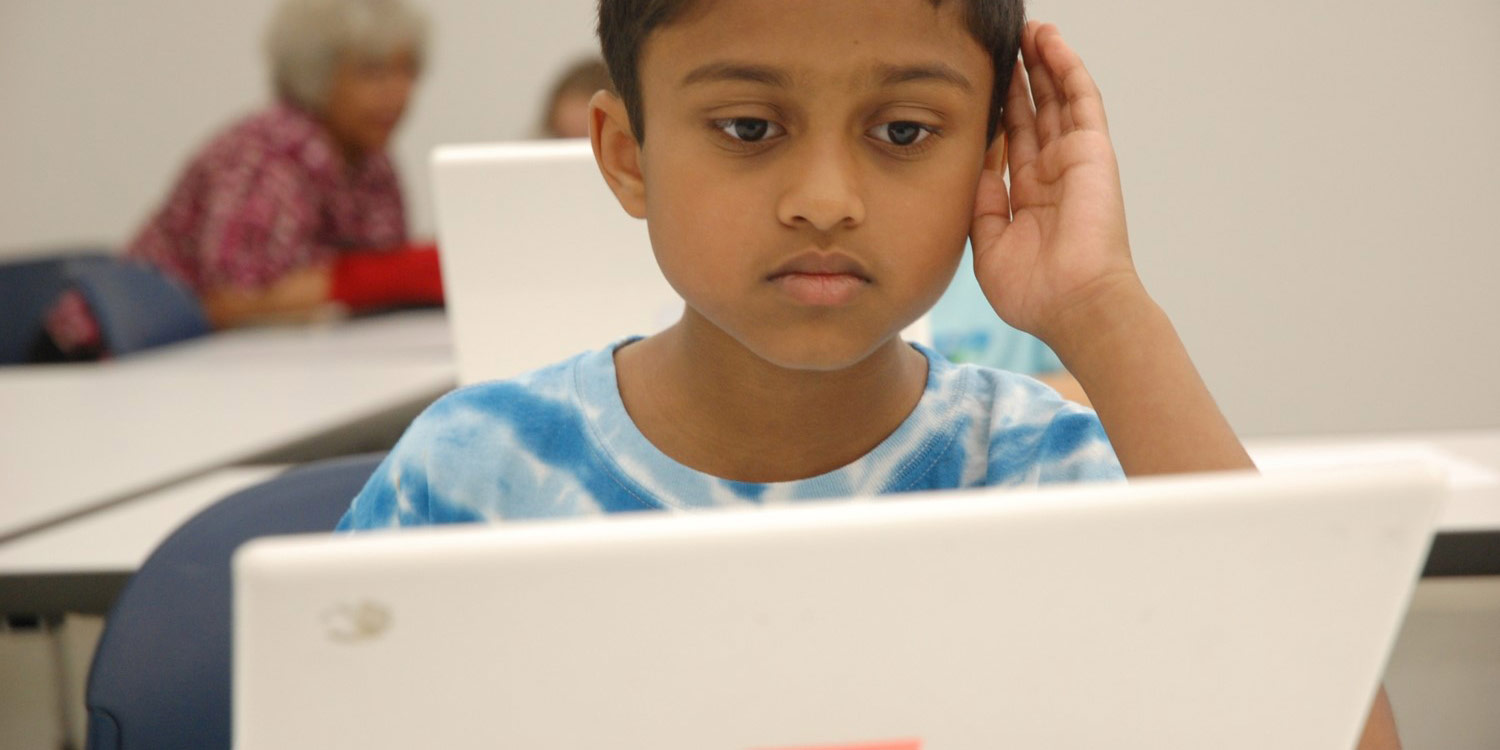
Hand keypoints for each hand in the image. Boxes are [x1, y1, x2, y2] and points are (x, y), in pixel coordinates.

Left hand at [971, 22, 1138, 345]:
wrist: (1073, 303)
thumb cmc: (1034, 292)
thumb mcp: (989, 245)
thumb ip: (982, 204)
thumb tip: (975, 167)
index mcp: (1028, 200)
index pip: (1009, 143)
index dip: (996, 114)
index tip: (978, 88)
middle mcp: (1052, 176)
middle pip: (1032, 114)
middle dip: (1018, 80)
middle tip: (1002, 48)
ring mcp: (1073, 160)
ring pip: (1055, 98)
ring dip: (1040, 64)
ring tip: (1026, 32)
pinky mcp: (1092, 149)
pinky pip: (1079, 98)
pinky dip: (1064, 67)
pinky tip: (1049, 41)